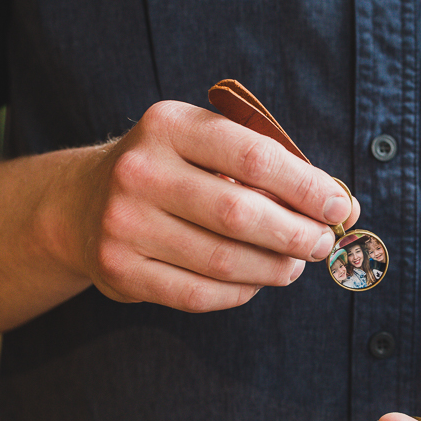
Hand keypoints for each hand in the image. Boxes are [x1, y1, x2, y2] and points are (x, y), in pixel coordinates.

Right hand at [50, 101, 358, 311]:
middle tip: (322, 243)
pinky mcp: (119, 271)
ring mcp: (123, 223)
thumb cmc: (170, 170)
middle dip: (296, 234)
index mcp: (169, 125)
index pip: (255, 158)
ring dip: (274, 268)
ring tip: (295, 264)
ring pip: (223, 261)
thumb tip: (340, 205)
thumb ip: (269, 167)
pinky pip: (198, 294)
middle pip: (240, 214)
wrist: (80, 204)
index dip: (307, 188)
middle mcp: (139, 170)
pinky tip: (256, 282)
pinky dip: (240, 293)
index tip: (340, 207)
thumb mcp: (206, 145)